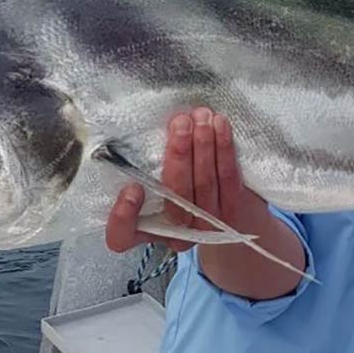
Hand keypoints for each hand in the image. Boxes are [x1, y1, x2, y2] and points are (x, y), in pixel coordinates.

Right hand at [105, 107, 269, 253]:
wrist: (226, 208)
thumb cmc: (175, 183)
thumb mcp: (150, 179)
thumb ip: (141, 166)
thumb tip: (135, 130)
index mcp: (144, 229)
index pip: (122, 235)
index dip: (123, 216)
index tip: (132, 187)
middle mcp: (174, 232)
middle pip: (175, 196)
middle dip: (179, 155)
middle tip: (180, 124)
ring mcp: (206, 224)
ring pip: (204, 183)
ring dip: (203, 145)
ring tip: (201, 117)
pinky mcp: (231, 210)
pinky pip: (228, 177)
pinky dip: (224, 148)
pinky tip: (220, 124)